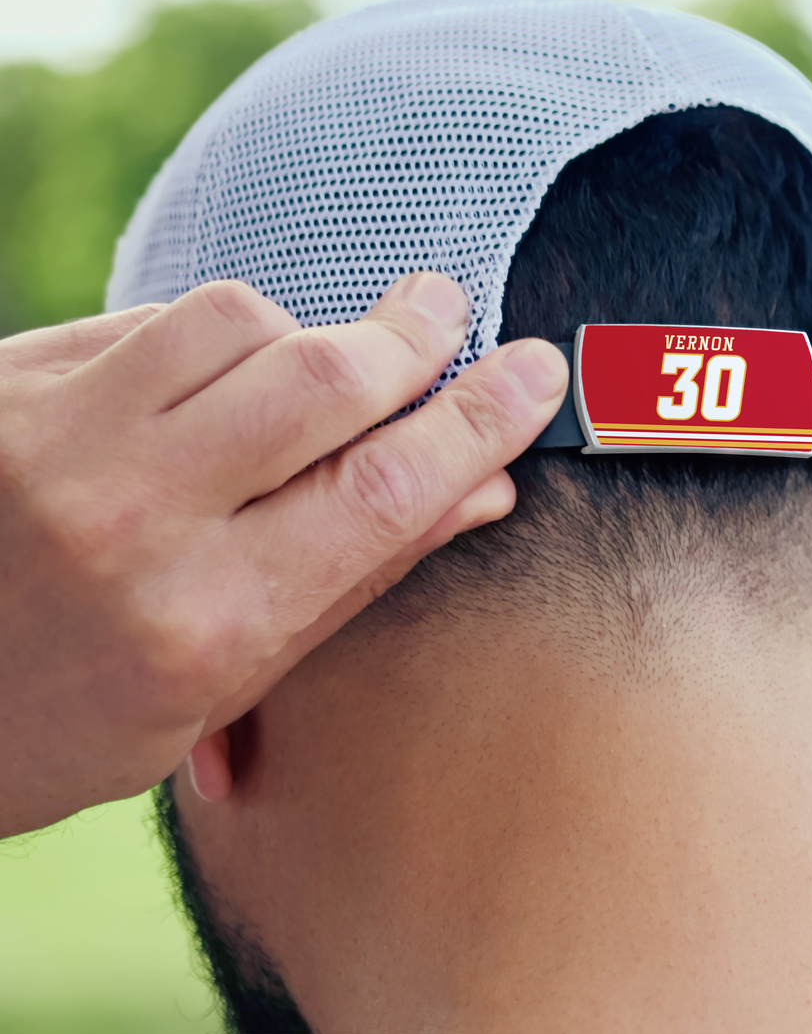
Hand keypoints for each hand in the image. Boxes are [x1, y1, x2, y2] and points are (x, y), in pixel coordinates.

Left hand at [0, 275, 567, 837]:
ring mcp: (49, 438)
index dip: (479, 421)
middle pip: (323, 382)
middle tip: (446, 317)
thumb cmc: (66, 716)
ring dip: (307, 334)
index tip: (535, 374)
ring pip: (237, 322)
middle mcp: (127, 523)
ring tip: (320, 369)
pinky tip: (218, 378)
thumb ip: (356, 576)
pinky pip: (151, 318)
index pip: (384, 491)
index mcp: (202, 625)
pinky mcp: (4, 380)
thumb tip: (478, 491)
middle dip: (412, 338)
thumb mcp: (220, 685)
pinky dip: (217, 336)